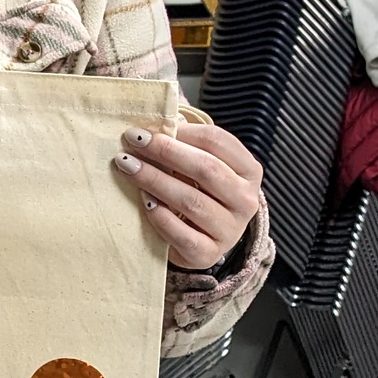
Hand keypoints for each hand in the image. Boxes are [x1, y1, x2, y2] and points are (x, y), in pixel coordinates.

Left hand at [112, 121, 262, 270]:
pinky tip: (143, 200)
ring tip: (129, 167)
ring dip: (156, 180)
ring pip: (192, 200)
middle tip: (133, 142)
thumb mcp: (201, 165)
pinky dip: (160, 216)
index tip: (145, 128)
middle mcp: (245, 200)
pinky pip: (182, 234)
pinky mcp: (208, 253)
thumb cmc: (200, 192)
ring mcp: (230, 229)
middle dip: (165, 152)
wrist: (204, 237)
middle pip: (205, 169)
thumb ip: (185, 144)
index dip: (180, 132)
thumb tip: (152, 124)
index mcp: (248, 170)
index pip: (217, 141)